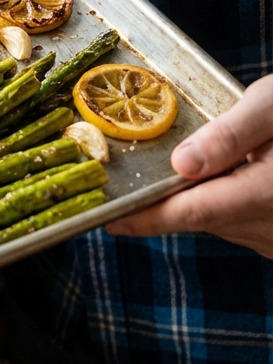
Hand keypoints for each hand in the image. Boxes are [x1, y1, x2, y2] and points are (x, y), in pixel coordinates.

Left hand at [106, 74, 272, 257]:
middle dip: (165, 200)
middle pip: (201, 218)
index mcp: (265, 195)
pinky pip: (242, 224)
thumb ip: (229, 134)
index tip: (107, 220)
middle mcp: (272, 229)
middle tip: (128, 180)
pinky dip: (224, 202)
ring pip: (220, 223)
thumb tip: (182, 165)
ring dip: (198, 199)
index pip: (190, 213)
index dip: (145, 218)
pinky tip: (227, 174)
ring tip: (185, 167)